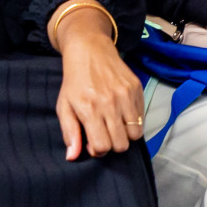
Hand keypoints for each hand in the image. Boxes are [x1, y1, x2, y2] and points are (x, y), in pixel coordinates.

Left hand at [51, 4, 143, 160]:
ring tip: (115, 124)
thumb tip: (72, 157)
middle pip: (121, 145)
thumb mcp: (64, 106)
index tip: (92, 140)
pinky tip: (122, 111)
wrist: (90, 50)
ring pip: (135, 135)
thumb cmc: (74, 81)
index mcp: (89, 110)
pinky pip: (141, 117)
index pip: (102, 147)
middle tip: (104, 132)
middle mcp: (110, 104)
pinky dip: (134, 120)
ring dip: (125, 134)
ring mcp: (126, 96)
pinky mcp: (137, 88)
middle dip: (112, 144)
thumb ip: (69, 133)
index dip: (97, 149)